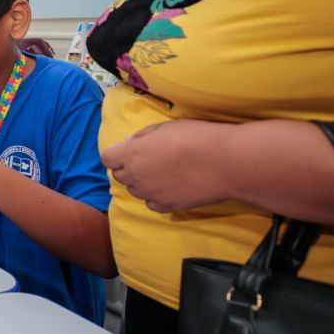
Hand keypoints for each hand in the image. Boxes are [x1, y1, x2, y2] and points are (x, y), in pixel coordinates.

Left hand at [101, 120, 233, 212]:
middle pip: (119, 175)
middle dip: (129, 167)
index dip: (116, 154)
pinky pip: (152, 203)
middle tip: (150, 160)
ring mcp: (150, 193)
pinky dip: (157, 196)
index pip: (107, 158)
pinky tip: (172, 186)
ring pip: (135, 190)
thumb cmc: (197, 137)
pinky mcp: (166, 206)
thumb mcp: (165, 127)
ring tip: (164, 173)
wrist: (226, 162)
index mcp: (132, 153)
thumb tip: (128, 143)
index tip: (129, 150)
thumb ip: (142, 136)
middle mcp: (136, 175)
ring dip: (142, 182)